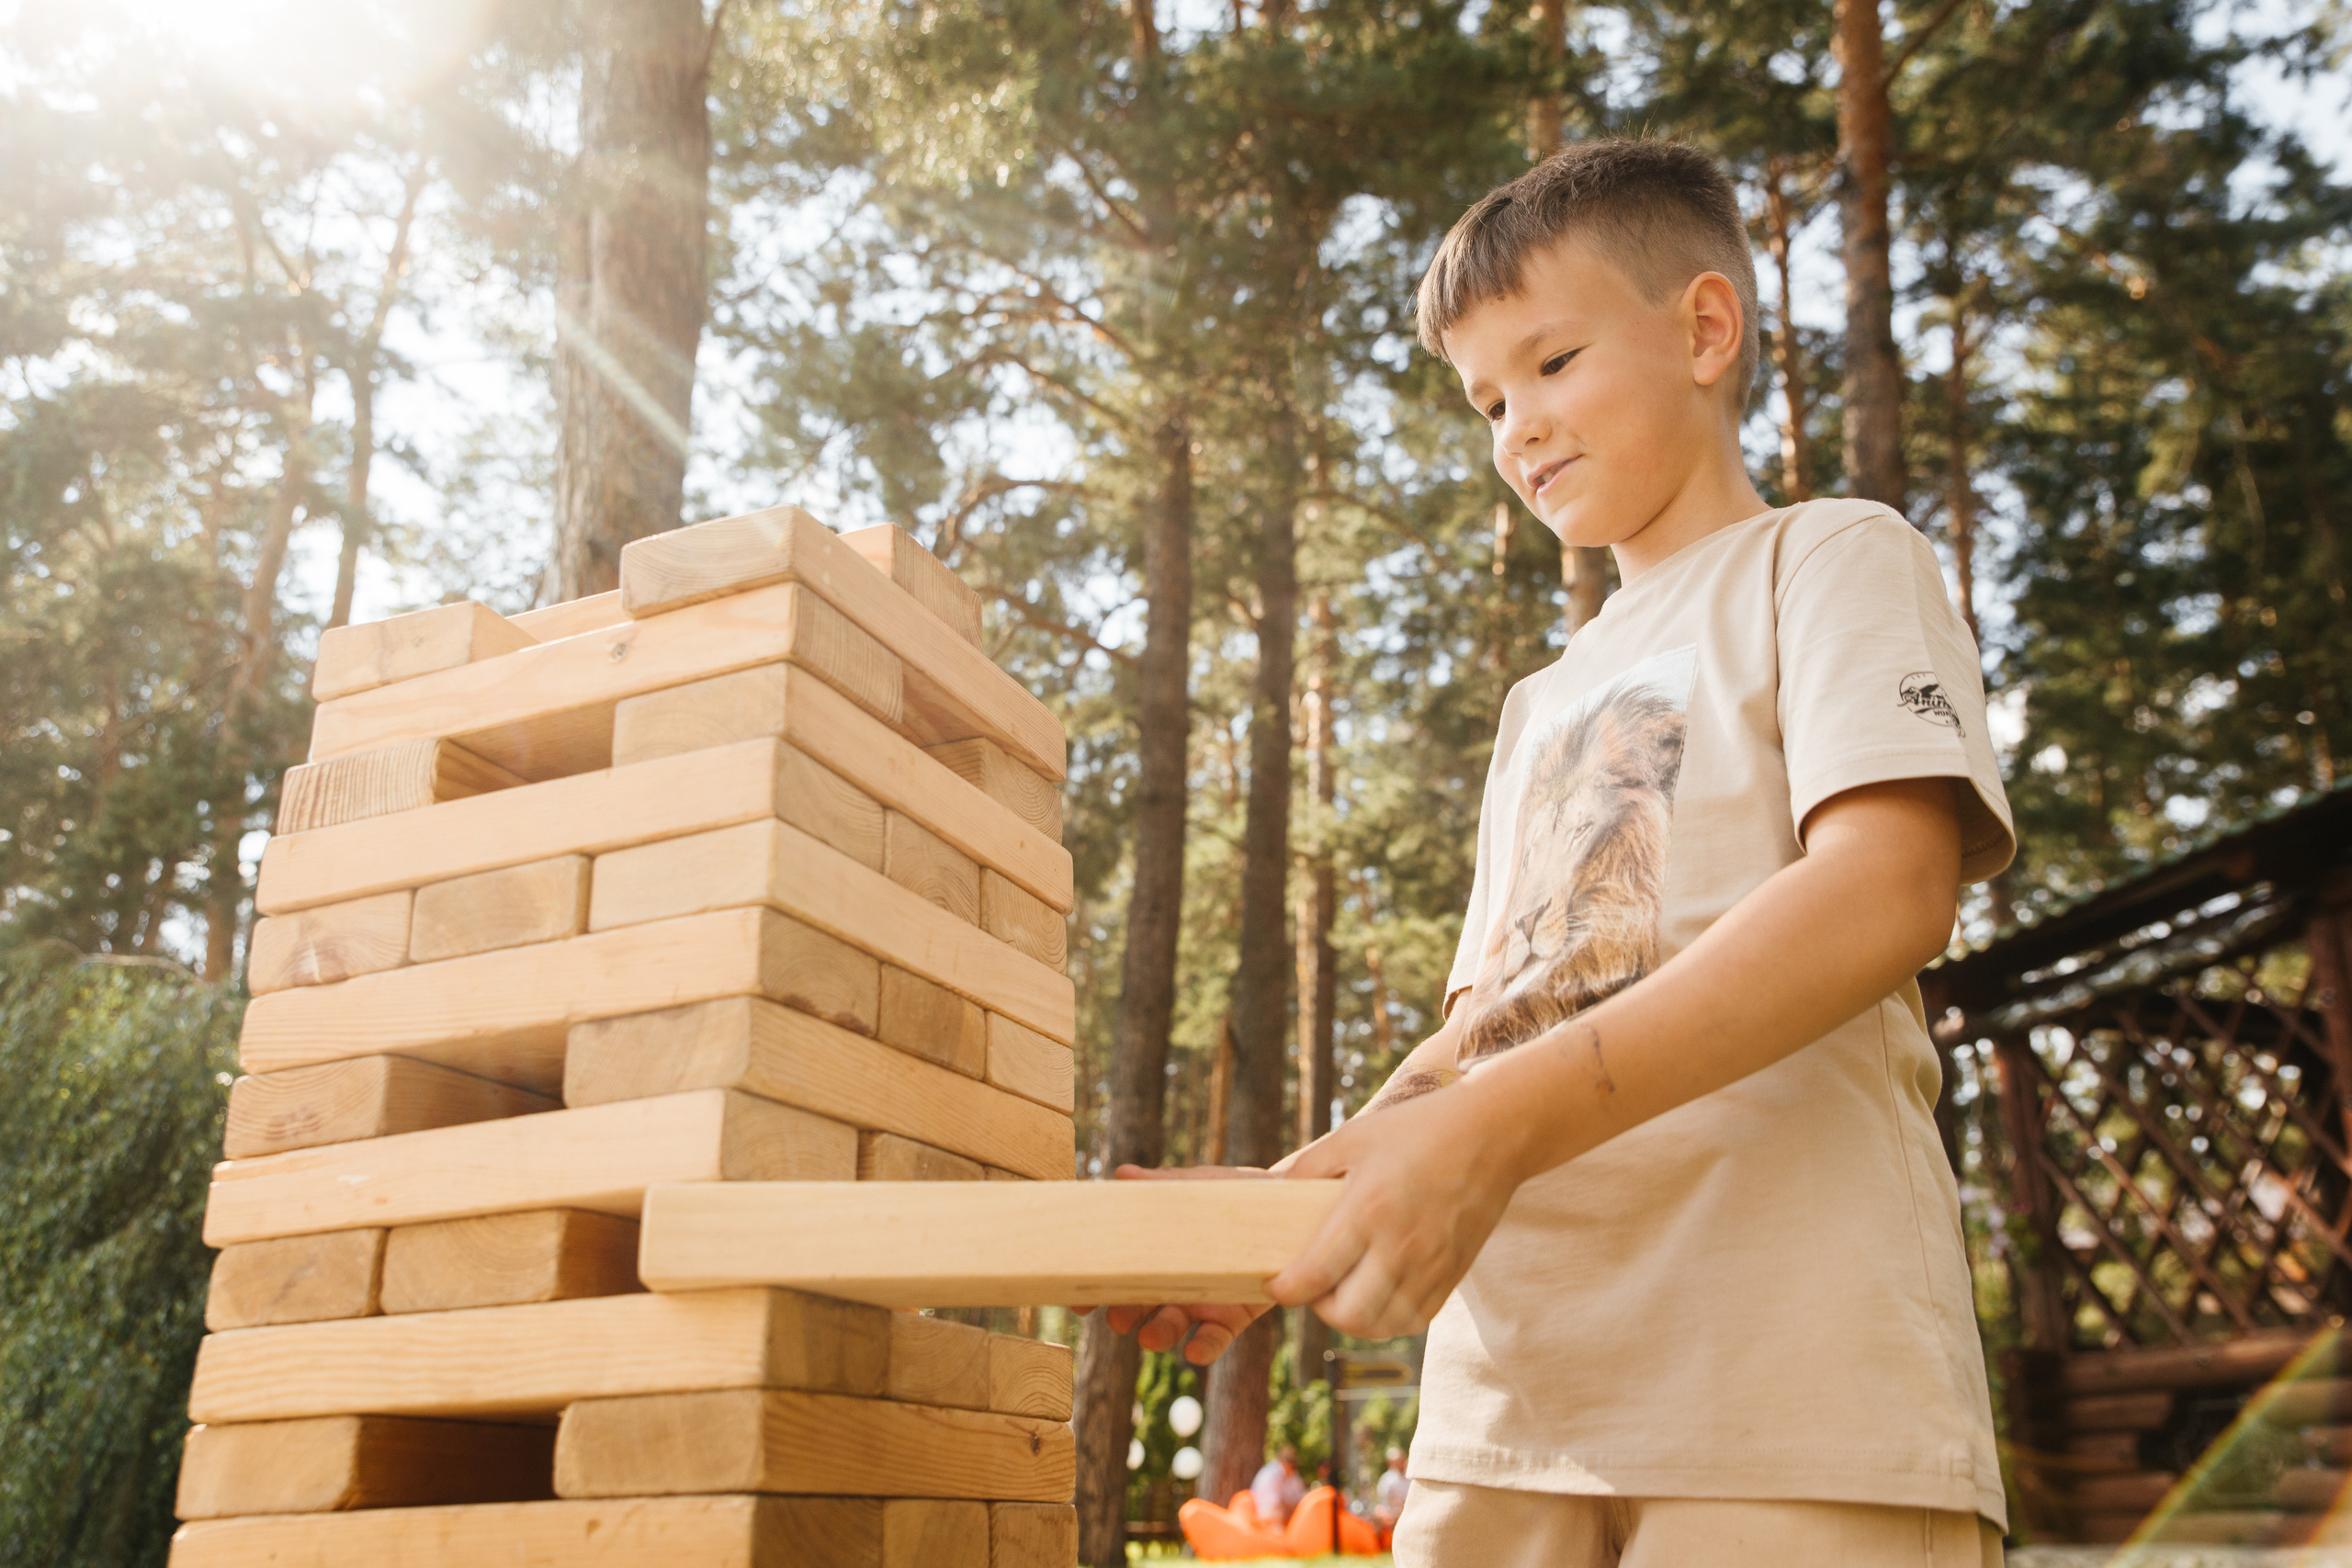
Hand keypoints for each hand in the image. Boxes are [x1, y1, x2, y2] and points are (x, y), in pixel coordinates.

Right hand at [1082, 1163, 1277, 1363]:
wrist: (1287, 1205)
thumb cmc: (1230, 1194)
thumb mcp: (1195, 1187)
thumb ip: (1160, 1186)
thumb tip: (1122, 1173)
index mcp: (1153, 1253)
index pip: (1116, 1274)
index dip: (1094, 1290)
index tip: (1078, 1300)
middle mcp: (1170, 1283)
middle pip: (1136, 1306)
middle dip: (1123, 1315)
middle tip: (1116, 1318)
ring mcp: (1200, 1302)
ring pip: (1168, 1327)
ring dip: (1156, 1335)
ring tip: (1148, 1337)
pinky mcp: (1232, 1316)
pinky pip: (1213, 1339)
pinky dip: (1202, 1348)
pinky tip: (1193, 1350)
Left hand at [1267, 1076, 1520, 1337]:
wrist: (1492, 1133)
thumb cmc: (1417, 1129)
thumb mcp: (1352, 1137)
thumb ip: (1306, 1167)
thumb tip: (1268, 1191)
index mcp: (1369, 1209)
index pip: (1316, 1274)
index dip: (1285, 1289)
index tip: (1274, 1283)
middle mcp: (1401, 1245)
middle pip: (1349, 1315)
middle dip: (1319, 1309)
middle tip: (1313, 1286)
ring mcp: (1432, 1264)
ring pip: (1383, 1325)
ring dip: (1354, 1318)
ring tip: (1343, 1291)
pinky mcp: (1453, 1274)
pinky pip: (1415, 1319)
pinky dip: (1388, 1317)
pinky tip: (1377, 1293)